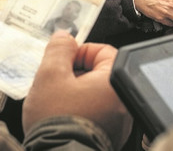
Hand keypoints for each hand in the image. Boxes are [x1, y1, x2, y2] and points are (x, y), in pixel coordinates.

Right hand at [23, 32, 131, 149]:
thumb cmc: (57, 122)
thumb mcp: (49, 75)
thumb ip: (59, 49)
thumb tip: (65, 37)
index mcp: (115, 81)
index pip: (103, 50)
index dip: (79, 51)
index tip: (64, 59)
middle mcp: (123, 101)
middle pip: (99, 73)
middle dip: (75, 73)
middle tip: (56, 81)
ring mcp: (119, 122)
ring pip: (95, 94)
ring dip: (76, 93)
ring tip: (57, 101)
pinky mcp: (109, 136)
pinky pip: (96, 113)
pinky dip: (80, 111)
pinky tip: (63, 117)